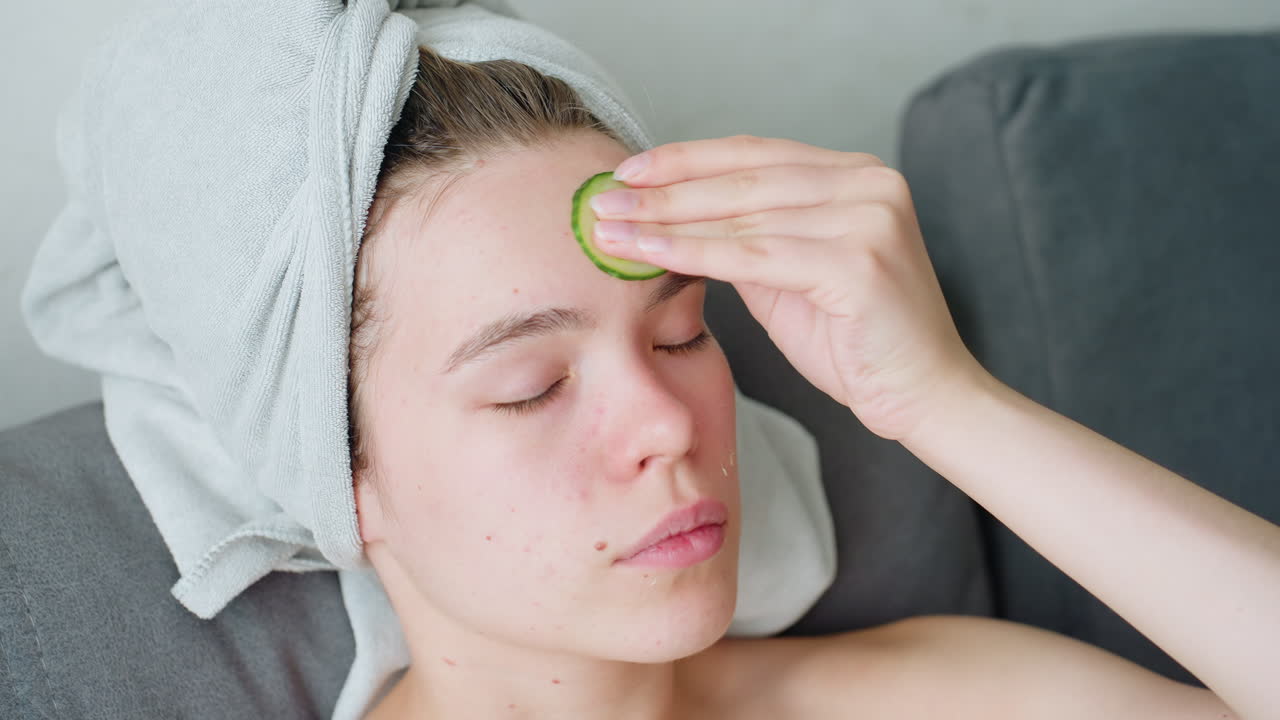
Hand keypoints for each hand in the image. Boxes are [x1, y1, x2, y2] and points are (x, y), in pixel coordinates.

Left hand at [591, 134, 987, 440]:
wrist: (924, 397)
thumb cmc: (858, 344)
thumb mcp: (792, 277)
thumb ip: (748, 239)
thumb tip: (672, 218)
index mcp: (857, 176)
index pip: (756, 155)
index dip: (687, 159)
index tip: (629, 170)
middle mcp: (869, 183)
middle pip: (743, 179)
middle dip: (664, 189)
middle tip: (602, 198)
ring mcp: (869, 218)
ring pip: (742, 216)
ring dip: (666, 221)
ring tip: (610, 228)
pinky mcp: (859, 261)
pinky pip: (755, 256)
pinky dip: (695, 252)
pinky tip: (649, 251)